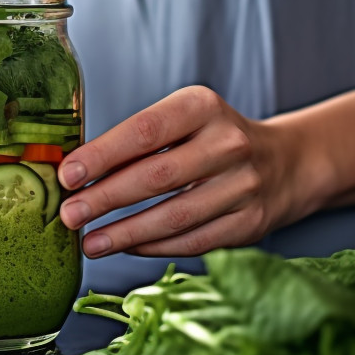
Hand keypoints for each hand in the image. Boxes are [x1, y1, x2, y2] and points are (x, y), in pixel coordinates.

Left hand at [56, 86, 309, 258]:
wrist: (286, 163)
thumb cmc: (212, 138)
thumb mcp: (181, 119)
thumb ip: (135, 141)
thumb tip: (74, 173)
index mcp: (202, 107)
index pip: (144, 131)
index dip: (102, 155)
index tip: (67, 175)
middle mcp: (228, 143)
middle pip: (155, 176)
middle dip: (104, 198)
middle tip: (69, 214)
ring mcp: (243, 186)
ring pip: (174, 216)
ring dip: (124, 233)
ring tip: (89, 242)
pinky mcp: (250, 223)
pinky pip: (193, 241)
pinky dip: (154, 247)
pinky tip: (126, 247)